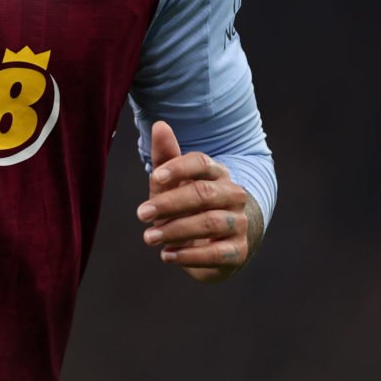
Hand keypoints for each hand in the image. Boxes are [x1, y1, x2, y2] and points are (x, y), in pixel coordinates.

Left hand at [136, 120, 254, 282]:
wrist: (215, 242)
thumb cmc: (186, 205)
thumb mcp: (171, 183)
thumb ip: (165, 157)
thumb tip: (160, 125)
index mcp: (217, 173)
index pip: (202, 162)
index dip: (179, 168)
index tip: (155, 177)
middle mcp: (233, 195)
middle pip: (203, 193)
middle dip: (169, 204)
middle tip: (141, 214)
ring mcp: (238, 223)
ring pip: (210, 223)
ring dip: (175, 230)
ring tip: (149, 237)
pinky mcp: (238, 251)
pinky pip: (216, 254)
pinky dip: (189, 256)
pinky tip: (167, 255)